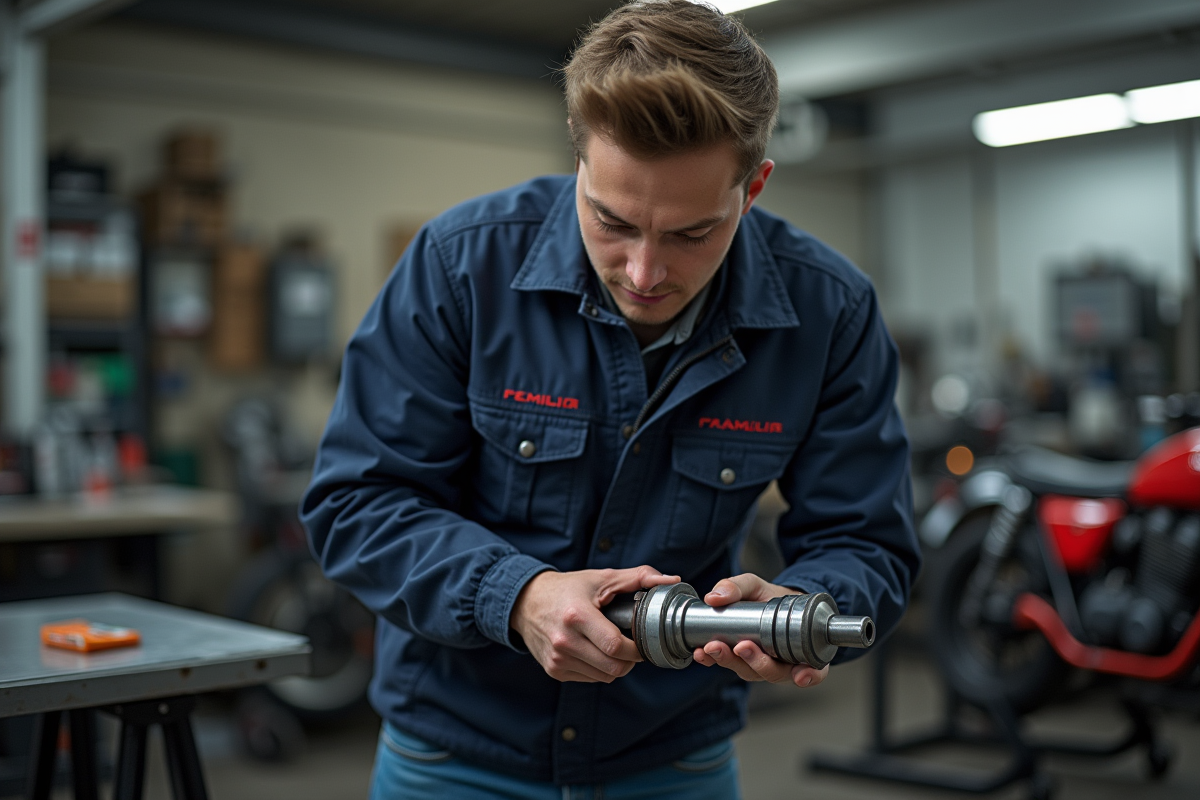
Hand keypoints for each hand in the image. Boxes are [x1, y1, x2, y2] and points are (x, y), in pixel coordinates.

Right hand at [512, 566, 678, 682]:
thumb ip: (640, 577)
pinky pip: (590, 679)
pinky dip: (599, 668)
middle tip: (632, 644)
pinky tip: (595, 650)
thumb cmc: (568, 588)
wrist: (526, 602)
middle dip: (630, 660)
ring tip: (613, 645)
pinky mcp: (554, 671)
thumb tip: (672, 581)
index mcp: (577, 616)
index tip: (642, 640)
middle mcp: (564, 642)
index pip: (617, 647)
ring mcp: (557, 660)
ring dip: (616, 665)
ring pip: (605, 677)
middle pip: (614, 667)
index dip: (637, 649)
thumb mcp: (602, 577)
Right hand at [692, 573, 829, 688]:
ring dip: (761, 665)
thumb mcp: (751, 586)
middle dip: (733, 661)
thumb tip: (712, 598)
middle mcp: (760, 662)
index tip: (703, 650)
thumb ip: (732, 587)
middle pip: (745, 670)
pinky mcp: (810, 666)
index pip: (723, 658)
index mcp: (741, 648)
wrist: (801, 599)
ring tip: (751, 649)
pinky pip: (808, 677)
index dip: (711, 658)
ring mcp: (784, 666)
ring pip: (771, 674)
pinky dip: (805, 677)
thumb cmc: (770, 598)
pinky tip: (801, 674)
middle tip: (727, 647)